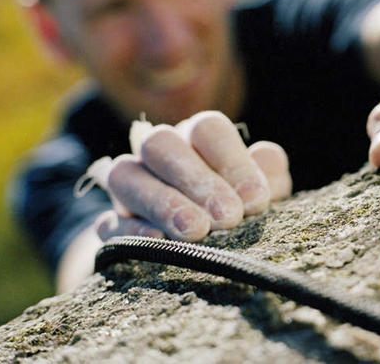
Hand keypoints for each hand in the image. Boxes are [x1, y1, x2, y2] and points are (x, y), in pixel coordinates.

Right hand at [94, 111, 291, 240]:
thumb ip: (269, 174)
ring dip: (162, 202)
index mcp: (198, 137)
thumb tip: (266, 157)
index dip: (233, 161)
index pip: (207, 129)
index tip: (256, 200)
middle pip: (161, 144)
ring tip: (196, 231)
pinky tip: (160, 242)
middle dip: (195, 179)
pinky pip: (110, 221)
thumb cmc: (241, 208)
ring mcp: (130, 186)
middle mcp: (160, 154)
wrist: (205, 251)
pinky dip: (133, 230)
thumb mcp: (263, 191)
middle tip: (228, 217)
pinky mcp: (111, 224)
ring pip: (126, 175)